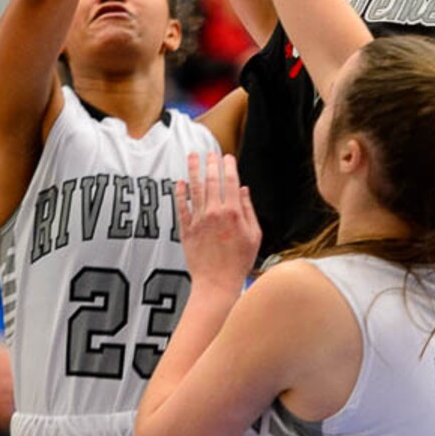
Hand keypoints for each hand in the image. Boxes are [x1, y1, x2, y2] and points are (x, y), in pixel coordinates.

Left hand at [177, 153, 260, 293]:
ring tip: (192, 156)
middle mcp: (214, 212)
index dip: (229, 166)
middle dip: (211, 163)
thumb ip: (249, 210)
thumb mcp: (254, 236)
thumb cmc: (238, 262)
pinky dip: (180, 193)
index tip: (228, 157)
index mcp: (233, 212)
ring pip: (195, 189)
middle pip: (211, 180)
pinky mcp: (186, 229)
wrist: (217, 283)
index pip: (230, 182)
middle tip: (210, 152)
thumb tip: (244, 191)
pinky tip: (180, 182)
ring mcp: (199, 220)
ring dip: (193, 170)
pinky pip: (181, 206)